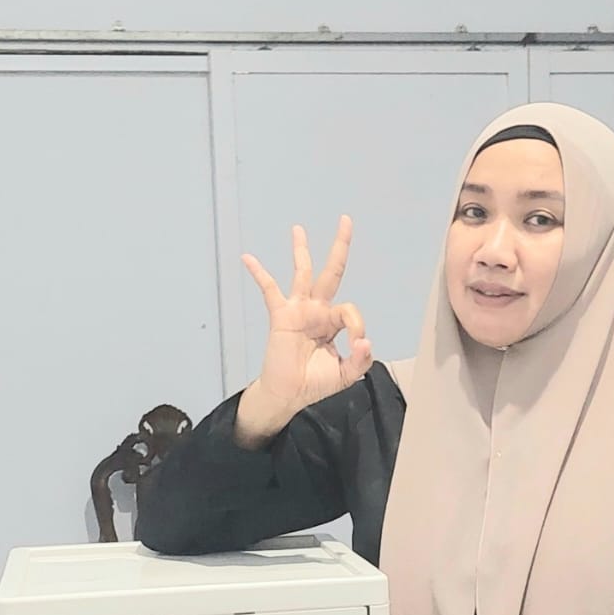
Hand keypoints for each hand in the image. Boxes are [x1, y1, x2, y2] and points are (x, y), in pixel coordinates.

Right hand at [236, 217, 372, 442]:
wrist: (289, 394)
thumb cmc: (315, 383)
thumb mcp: (345, 374)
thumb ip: (360, 360)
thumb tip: (366, 341)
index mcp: (334, 322)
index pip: (351, 310)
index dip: (359, 325)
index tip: (357, 345)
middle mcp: (318, 310)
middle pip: (331, 272)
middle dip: (340, 246)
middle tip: (346, 220)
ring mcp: (299, 310)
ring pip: (303, 273)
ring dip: (301, 250)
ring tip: (298, 229)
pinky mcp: (281, 316)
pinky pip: (269, 290)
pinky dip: (258, 273)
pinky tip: (247, 258)